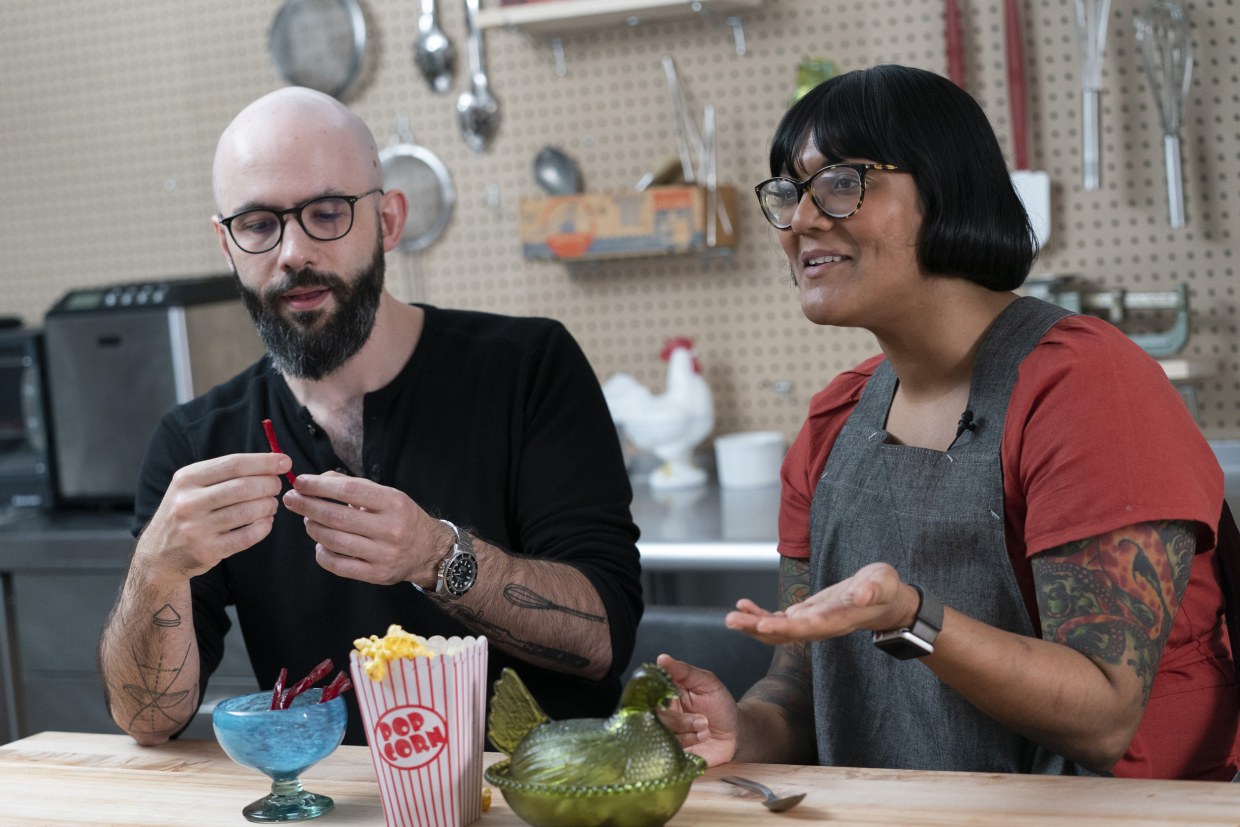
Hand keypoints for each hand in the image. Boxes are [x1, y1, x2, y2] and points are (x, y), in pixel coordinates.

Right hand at [137, 453, 290, 579]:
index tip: (284, 461)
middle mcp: (188, 502)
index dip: (264, 462)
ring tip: (270, 505)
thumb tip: (272, 461)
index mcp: (186, 479)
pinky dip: (264, 527)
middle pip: (244, 487)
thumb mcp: (192, 486)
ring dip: (268, 506)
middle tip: (276, 486)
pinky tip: (265, 522)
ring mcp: (196, 528)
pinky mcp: (206, 551)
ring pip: (248, 511)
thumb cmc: (186, 512)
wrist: (158, 555)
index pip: (233, 464)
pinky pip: (247, 536)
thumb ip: (225, 473)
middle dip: (269, 484)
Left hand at [282, 472, 445, 585]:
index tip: (300, 482)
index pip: (350, 491)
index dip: (320, 486)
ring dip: (313, 528)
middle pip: (338, 517)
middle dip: (308, 506)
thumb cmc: (400, 517)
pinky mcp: (376, 574)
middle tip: (291, 500)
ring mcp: (384, 554)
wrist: (428, 550)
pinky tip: (321, 542)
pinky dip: (322, 552)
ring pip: (334, 541)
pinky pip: (338, 565)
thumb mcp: (386, 495)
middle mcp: (391, 529)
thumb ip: (352, 486)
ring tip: (307, 520)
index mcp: (394, 503)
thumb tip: (315, 482)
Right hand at [655, 654, 738, 766]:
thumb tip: (662, 658)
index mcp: (663, 696)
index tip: (673, 697)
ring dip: (687, 733)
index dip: (656, 695)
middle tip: (702, 719)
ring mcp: (665, 736)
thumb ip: (684, 671)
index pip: (646, 694)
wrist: (735, 733)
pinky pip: (669, 751)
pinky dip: (689, 744)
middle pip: (653, 719)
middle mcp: (659, 716)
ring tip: (705, 729)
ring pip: (661, 736)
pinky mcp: (671, 754)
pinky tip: (702, 739)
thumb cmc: (719, 705)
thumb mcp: (707, 682)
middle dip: (679, 720)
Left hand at [726, 562, 917, 644]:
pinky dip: (760, 615)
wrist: (886, 602)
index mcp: (837, 619)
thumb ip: (873, 590)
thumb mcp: (883, 584)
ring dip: (753, 625)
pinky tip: (744, 606)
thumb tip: (861, 596)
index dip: (784, 628)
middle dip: (757, 628)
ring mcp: (812, 623)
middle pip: (785, 632)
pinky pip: (780, 620)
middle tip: (731, 620)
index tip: (762, 626)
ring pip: (778, 630)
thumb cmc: (885, 589)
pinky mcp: (807, 616)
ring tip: (731, 617)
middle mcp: (821, 626)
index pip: (808, 627)